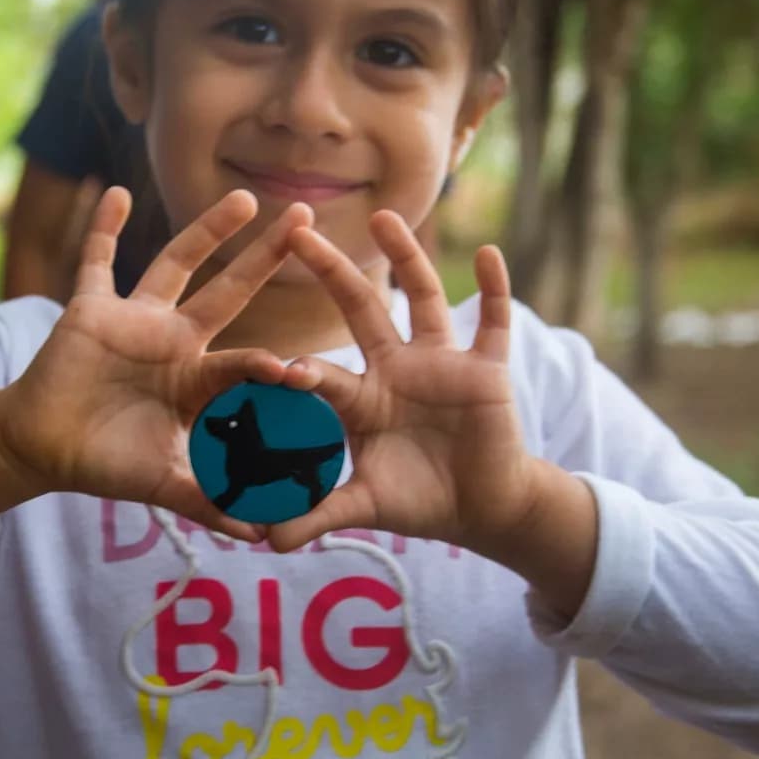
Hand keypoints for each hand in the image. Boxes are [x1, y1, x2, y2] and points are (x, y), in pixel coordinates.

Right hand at [0, 187, 312, 542]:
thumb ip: (211, 502)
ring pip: (178, 263)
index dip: (274, 370)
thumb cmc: (109, 462)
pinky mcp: (92, 308)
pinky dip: (103, 227)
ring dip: (207, 230)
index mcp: (200, 379)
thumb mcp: (165, 483)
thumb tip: (263, 538)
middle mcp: (177, 339)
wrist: (45, 448)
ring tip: (243, 197)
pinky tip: (117, 193)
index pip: (247, 366)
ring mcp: (137, 318)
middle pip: (231, 291)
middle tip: (307, 219)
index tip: (305, 371)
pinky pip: (97, 260)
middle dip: (267, 258)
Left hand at [264, 211, 538, 553]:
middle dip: (330, 273)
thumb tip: (264, 542)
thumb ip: (318, 516)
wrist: (481, 507)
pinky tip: (488, 253)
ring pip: (422, 299)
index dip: (301, 372)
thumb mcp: (366, 507)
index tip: (278, 368)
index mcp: (362, 399)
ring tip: (383, 216)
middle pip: (359, 310)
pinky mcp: (485, 369)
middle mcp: (396, 368)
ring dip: (406, 257)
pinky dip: (494, 289)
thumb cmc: (419, 499)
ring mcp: (441, 363)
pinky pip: (493, 322)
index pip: (323, 375)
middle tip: (297, 232)